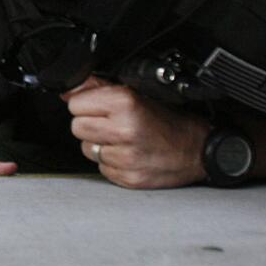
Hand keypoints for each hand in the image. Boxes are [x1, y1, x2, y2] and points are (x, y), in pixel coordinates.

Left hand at [64, 76, 210, 188]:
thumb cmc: (168, 120)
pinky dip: (110, 162)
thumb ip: (99, 87)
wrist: (197, 149)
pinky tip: (127, 154)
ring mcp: (125, 158)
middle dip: (90, 123)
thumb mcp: (136, 93)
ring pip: (86, 149)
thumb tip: (68, 89)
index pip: (75, 103)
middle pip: (77, 127)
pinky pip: (101, 168)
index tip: (99, 105)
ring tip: (121, 139)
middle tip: (110, 122)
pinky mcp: (127, 178)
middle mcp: (123, 130)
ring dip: (99, 144)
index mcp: (124, 103)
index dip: (86, 103)